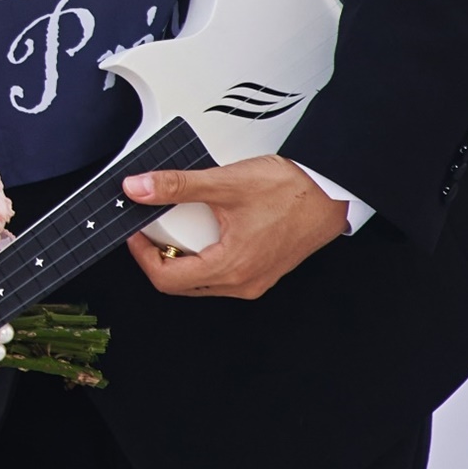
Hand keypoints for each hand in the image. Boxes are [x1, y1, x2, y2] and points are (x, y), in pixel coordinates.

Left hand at [123, 154, 347, 302]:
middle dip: (158, 258)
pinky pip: (221, 276)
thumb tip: (139, 188)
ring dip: (181, 259)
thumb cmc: (291, 191)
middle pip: (181, 284)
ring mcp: (253, 281)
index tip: (135, 233)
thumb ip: (177, 186)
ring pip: (201, 282)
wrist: (332, 193)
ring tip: (174, 229)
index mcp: (231, 267)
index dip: (142, 255)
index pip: (167, 278)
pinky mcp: (262, 273)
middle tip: (149, 231)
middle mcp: (242, 283)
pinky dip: (203, 259)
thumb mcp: (226, 183)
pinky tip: (204, 233)